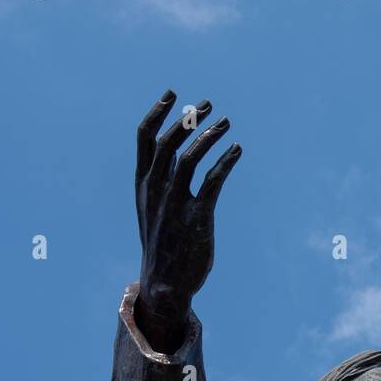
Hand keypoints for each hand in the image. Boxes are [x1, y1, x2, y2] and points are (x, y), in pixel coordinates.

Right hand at [135, 89, 241, 350]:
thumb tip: (171, 162)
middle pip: (169, 141)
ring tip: (227, 124)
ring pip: (189, 157)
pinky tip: (238, 151)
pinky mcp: (198, 216)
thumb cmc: (161, 246)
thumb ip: (158, 185)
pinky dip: (226, 161)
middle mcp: (156, 190)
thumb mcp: (150, 211)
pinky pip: (213, 180)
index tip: (173, 95)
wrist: (165, 285)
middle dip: (188, 119)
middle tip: (207, 105)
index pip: (144, 140)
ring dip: (209, 135)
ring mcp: (175, 203)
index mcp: (143, 185)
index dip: (157, 113)